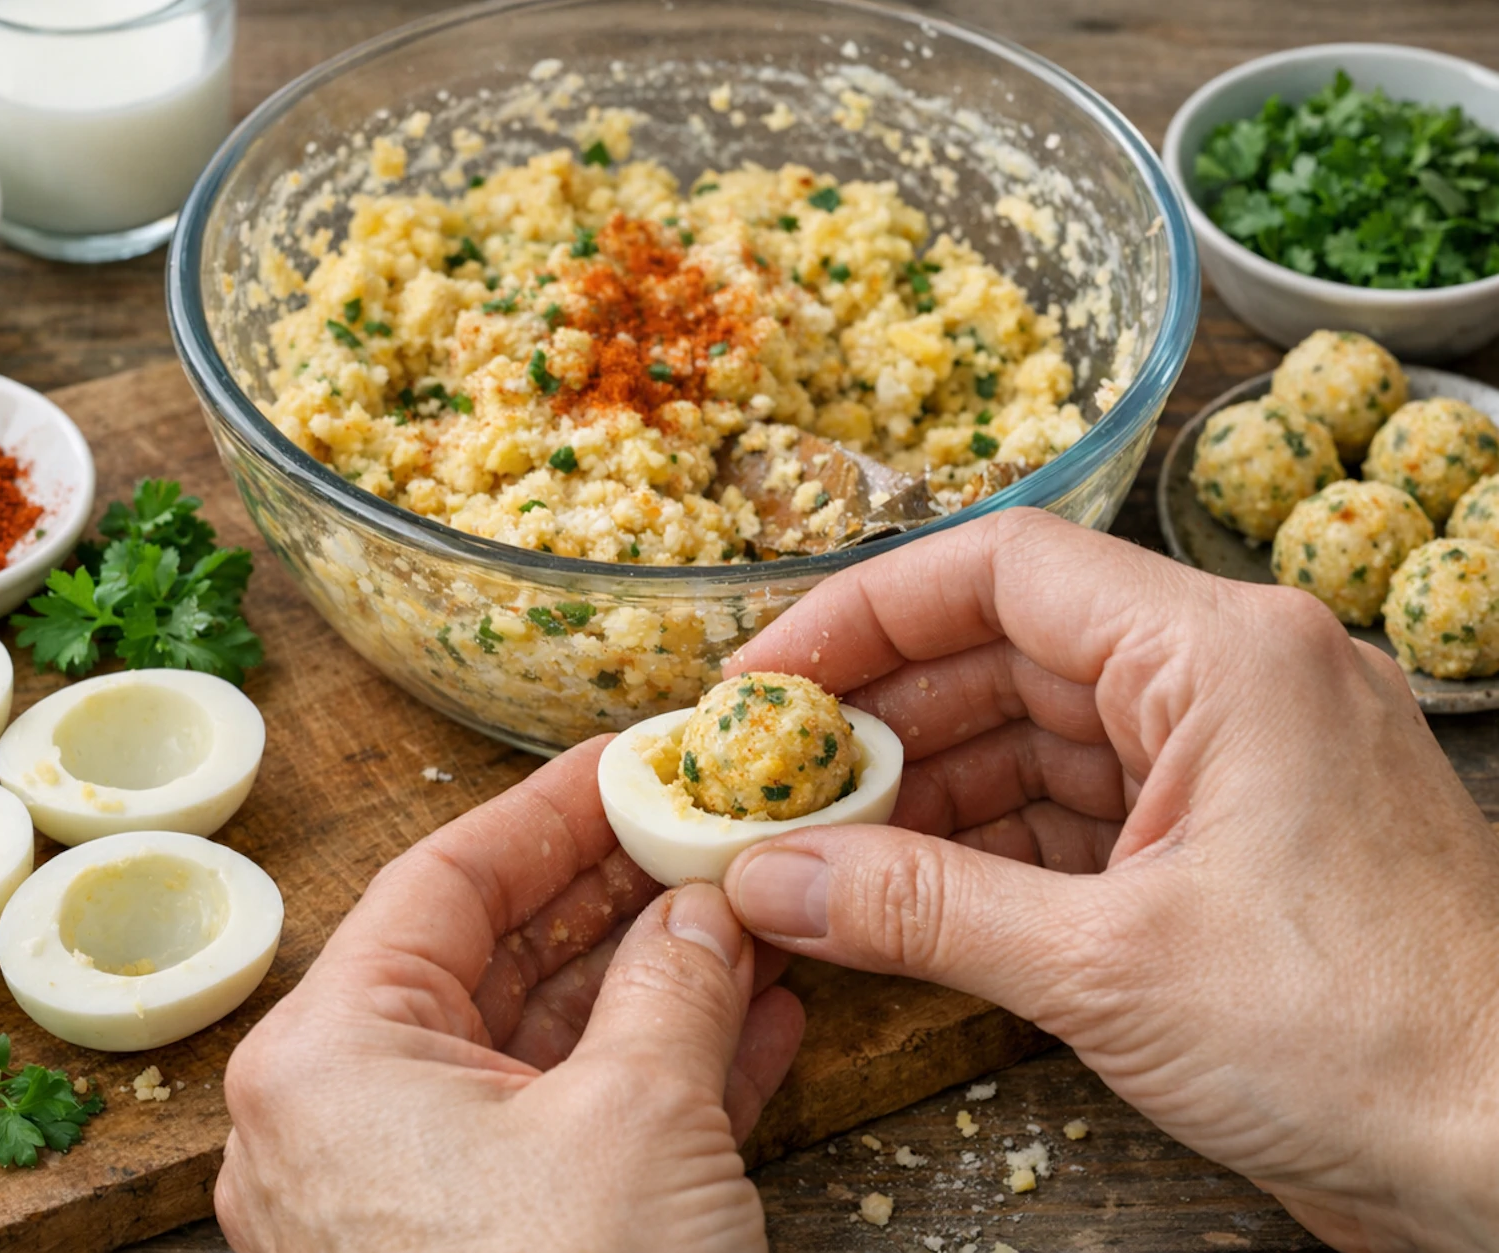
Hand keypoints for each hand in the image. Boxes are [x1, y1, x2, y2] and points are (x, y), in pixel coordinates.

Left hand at [215, 741, 804, 1252]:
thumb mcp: (643, 1121)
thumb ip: (676, 980)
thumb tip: (706, 904)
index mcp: (329, 1060)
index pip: (445, 880)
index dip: (551, 809)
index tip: (631, 758)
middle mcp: (339, 1122)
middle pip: (489, 958)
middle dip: (614, 895)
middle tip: (701, 831)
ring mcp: (401, 1196)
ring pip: (536, 1048)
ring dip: (650, 983)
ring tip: (746, 914)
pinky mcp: (471, 1252)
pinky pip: (558, 1133)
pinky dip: (650, 1078)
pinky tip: (751, 1026)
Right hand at [721, 509, 1498, 1252]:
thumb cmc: (1374, 1040)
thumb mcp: (1111, 968)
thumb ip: (923, 910)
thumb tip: (773, 883)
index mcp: (1224, 655)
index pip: (1004, 569)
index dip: (863, 612)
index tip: (764, 677)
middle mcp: (1230, 683)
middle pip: (1008, 652)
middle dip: (880, 717)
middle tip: (765, 779)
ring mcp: (1232, 768)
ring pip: (1036, 739)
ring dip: (924, 791)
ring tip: (811, 844)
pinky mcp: (1228, 850)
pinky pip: (1077, 816)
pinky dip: (986, 850)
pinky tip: (900, 893)